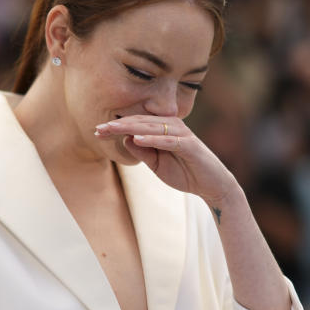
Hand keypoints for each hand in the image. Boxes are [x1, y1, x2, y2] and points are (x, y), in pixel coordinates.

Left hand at [94, 115, 237, 204]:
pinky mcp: (189, 145)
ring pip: (152, 127)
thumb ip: (142, 152)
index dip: (116, 127)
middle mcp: (172, 127)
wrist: (212, 186)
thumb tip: (126, 139)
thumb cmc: (185, 173)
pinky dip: (153, 138)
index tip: (97, 131)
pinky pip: (168, 139)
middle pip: (141, 122)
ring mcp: (181, 134)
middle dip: (118, 125)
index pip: (136, 124)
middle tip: (98, 128)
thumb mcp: (157, 165)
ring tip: (112, 129)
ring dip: (131, 127)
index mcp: (163, 130)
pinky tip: (137, 138)